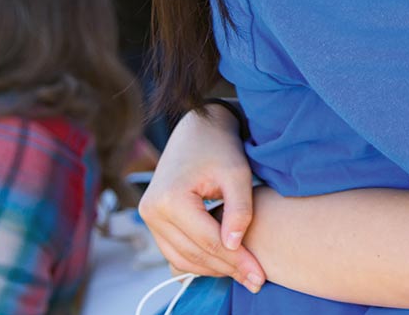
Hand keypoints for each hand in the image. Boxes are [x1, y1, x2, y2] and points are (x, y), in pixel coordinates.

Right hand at [138, 105, 264, 292]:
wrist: (199, 128)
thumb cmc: (220, 147)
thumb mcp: (237, 173)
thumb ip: (239, 209)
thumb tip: (234, 246)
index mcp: (170, 198)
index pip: (208, 241)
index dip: (236, 260)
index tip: (260, 275)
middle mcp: (152, 211)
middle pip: (194, 253)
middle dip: (227, 269)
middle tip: (256, 280)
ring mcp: (148, 217)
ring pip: (182, 258)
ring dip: (212, 269)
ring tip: (243, 273)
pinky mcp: (154, 220)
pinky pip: (175, 251)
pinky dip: (199, 260)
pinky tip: (225, 261)